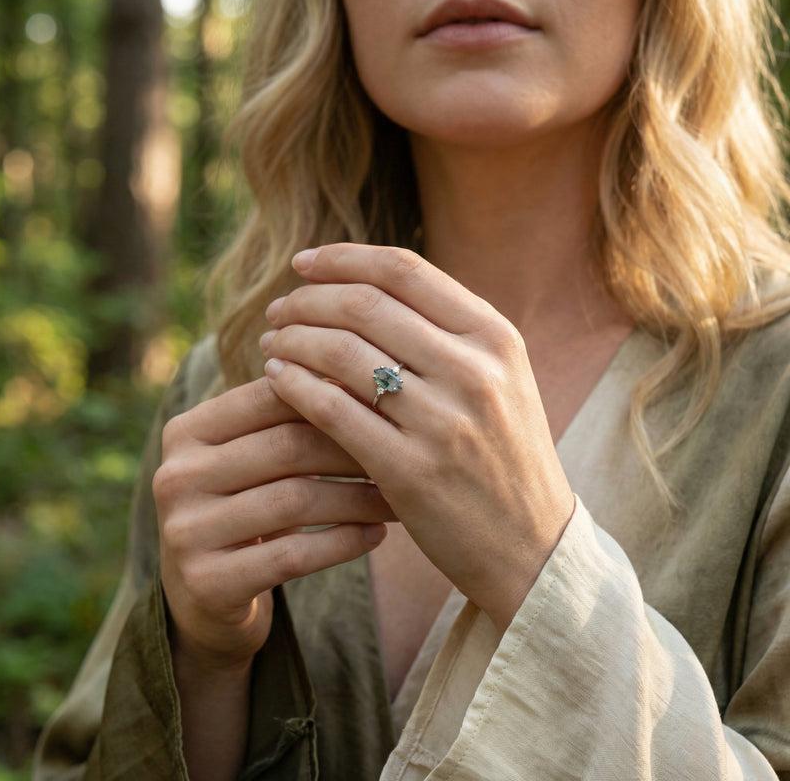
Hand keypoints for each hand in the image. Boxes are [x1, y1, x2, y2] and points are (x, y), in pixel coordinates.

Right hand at [153, 377, 392, 671]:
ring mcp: (185, 531)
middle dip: (355, 450)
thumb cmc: (247, 505)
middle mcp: (176, 475)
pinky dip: (343, 543)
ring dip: (358, 499)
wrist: (203, 594)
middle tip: (404, 453)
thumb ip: (291, 416)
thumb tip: (371, 374)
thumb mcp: (255, 457)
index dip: (335, 398)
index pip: (272, 396)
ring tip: (397, 499)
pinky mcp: (206, 582)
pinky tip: (376, 536)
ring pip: (295, 500)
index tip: (388, 405)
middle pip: (287, 447)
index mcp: (187, 430)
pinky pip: (292, 556)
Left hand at [260, 243, 574, 631]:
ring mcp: (443, 423)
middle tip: (278, 311)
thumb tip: (363, 287)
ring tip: (272, 344)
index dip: (343, 259)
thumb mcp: (501, 380)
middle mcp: (474, 372)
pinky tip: (275, 379)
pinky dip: (294, 386)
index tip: (302, 263)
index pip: (404, 271)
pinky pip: (332, 410)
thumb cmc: (505, 456)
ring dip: (292, 340)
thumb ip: (446, 333)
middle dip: (307, 300)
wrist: (532, 545)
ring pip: (340, 353)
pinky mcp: (410, 472)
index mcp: (496, 338)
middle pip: (365, 305)